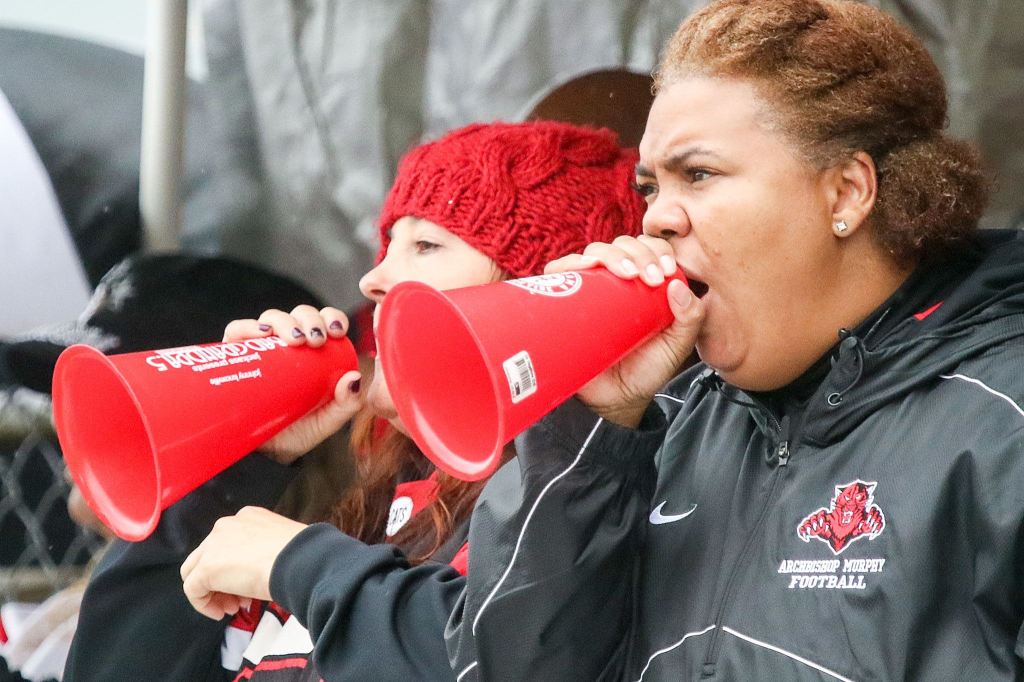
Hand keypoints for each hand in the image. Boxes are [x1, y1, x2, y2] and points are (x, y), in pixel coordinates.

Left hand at [180, 506, 306, 619]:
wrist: (299, 561)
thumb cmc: (300, 556)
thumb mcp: (280, 547)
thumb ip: (261, 552)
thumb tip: (255, 574)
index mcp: (247, 517)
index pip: (228, 544)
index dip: (236, 569)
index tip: (249, 586)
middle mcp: (226, 526)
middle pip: (208, 557)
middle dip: (222, 582)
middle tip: (239, 601)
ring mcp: (213, 545)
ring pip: (195, 571)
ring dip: (213, 593)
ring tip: (234, 608)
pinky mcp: (206, 567)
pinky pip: (193, 589)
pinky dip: (204, 604)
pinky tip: (221, 613)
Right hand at [223, 305, 363, 463]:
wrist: (262, 455)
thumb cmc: (298, 432)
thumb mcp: (327, 421)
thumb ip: (346, 405)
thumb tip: (354, 378)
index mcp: (313, 352)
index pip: (324, 321)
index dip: (332, 317)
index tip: (338, 331)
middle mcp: (287, 345)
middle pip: (299, 315)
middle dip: (311, 319)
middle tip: (317, 340)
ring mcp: (260, 348)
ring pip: (271, 318)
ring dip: (285, 321)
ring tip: (295, 340)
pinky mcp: (233, 356)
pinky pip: (236, 332)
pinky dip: (248, 326)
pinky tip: (263, 334)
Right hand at [544, 235, 704, 427]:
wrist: (616, 400)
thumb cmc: (646, 369)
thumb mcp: (678, 345)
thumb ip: (691, 318)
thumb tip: (678, 285)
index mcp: (643, 282)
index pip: (649, 247)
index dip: (658, 249)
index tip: (667, 271)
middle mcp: (614, 280)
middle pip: (622, 244)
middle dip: (640, 253)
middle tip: (652, 277)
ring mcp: (587, 288)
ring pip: (595, 251)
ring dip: (613, 254)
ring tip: (629, 275)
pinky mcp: (562, 299)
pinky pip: (560, 270)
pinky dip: (574, 262)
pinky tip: (591, 268)